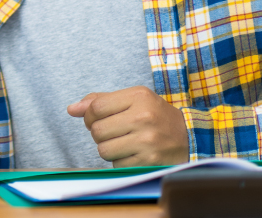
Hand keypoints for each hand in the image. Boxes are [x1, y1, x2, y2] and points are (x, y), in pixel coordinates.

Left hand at [67, 86, 187, 165]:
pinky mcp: (150, 161)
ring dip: (108, 149)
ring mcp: (148, 140)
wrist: (190, 136)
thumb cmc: (154, 115)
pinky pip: (117, 165)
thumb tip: (71, 109)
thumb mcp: (132, 99)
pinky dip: (120, 162)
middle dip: (99, 134)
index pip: (96, 107)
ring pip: (103, 149)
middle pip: (97, 130)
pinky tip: (133, 154)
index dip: (89, 116)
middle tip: (113, 133)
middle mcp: (143, 117)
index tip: (96, 120)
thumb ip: (100, 101)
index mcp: (138, 96)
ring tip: (123, 143)